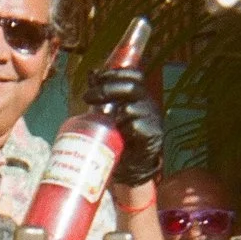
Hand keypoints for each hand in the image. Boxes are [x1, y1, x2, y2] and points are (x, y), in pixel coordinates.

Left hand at [86, 68, 161, 185]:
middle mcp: (148, 104)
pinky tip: (120, 134)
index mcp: (139, 96)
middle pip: (131, 88)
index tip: (97, 77)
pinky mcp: (153, 135)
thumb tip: (92, 73)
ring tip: (108, 124)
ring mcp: (152, 119)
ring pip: (132, 108)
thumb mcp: (110, 112)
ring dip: (115, 115)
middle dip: (107, 89)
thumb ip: (103, 93)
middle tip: (87, 97)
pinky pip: (136, 127)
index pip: (134, 75)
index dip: (116, 73)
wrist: (133, 166)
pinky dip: (125, 129)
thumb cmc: (120, 136)